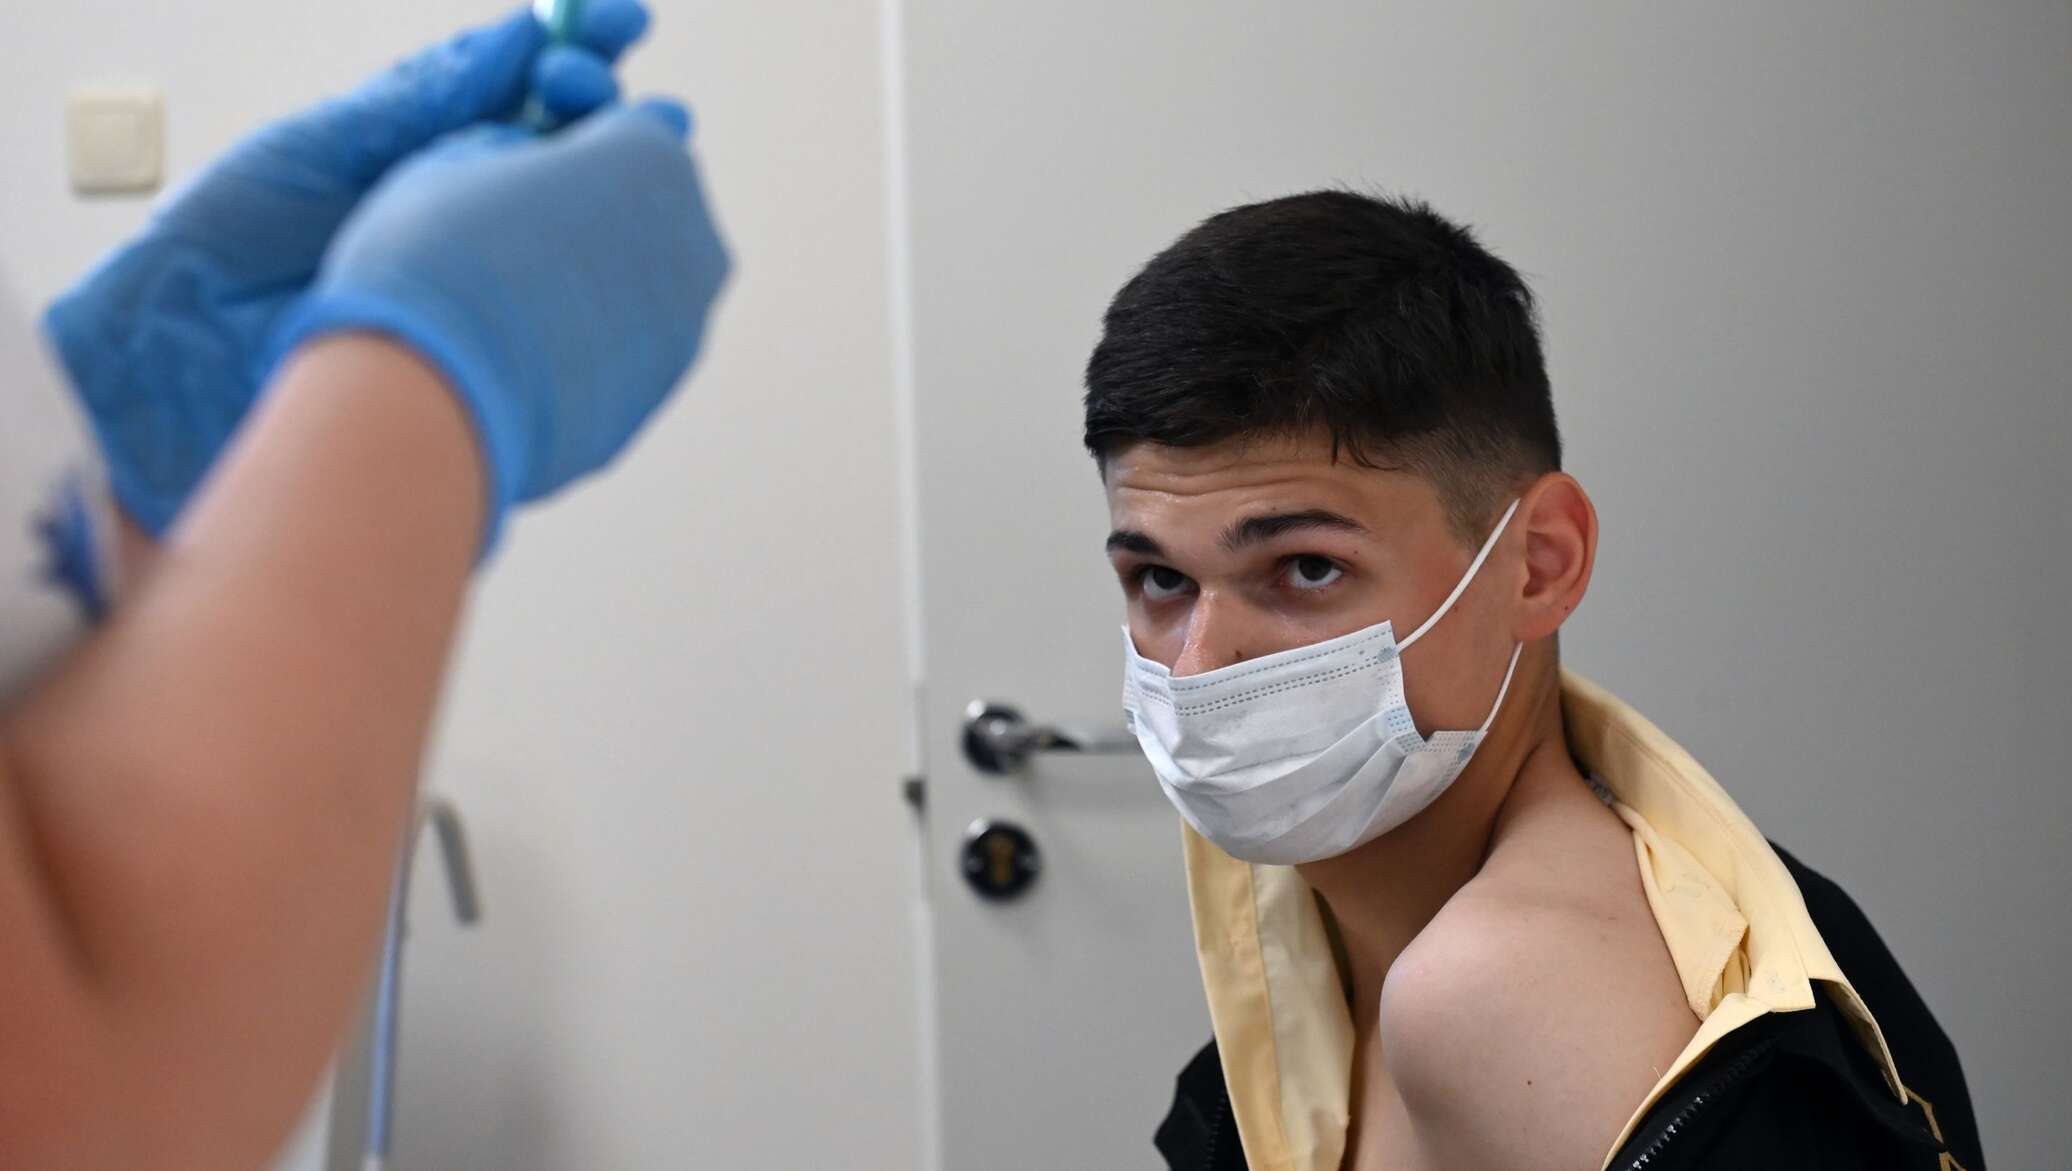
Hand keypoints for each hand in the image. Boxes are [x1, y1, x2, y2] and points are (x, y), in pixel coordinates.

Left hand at [42, 2, 652, 534]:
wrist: (187, 359)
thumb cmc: (226, 248)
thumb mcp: (326, 147)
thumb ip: (426, 100)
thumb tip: (519, 40)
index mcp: (427, 139)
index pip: (528, 79)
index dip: (579, 46)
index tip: (619, 24)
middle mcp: (466, 199)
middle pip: (572, 140)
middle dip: (601, 102)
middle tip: (595, 89)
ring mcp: (486, 269)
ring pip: (579, 219)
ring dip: (612, 179)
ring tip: (622, 148)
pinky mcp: (497, 338)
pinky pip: (560, 299)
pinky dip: (597, 269)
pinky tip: (611, 247)